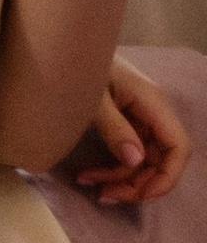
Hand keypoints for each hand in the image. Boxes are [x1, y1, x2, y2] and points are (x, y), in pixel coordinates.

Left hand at [75, 58, 190, 206]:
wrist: (63, 46)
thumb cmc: (76, 64)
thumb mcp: (92, 98)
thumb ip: (114, 127)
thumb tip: (136, 160)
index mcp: (152, 103)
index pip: (178, 147)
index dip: (167, 177)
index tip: (141, 195)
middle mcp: (152, 112)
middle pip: (161, 160)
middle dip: (136, 183)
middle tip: (105, 196)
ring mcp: (139, 118)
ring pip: (142, 161)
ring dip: (119, 179)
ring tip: (86, 183)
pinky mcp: (125, 121)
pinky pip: (128, 152)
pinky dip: (111, 167)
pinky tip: (87, 175)